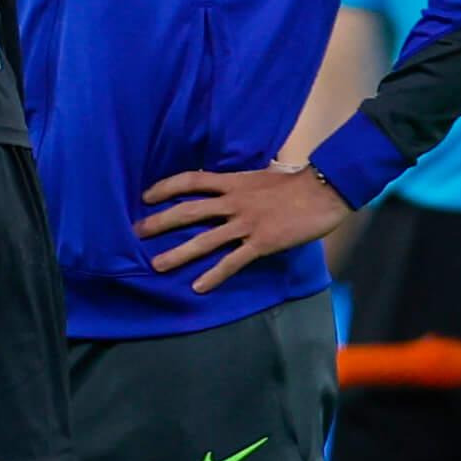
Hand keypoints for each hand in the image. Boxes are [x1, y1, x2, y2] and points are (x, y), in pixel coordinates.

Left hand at [136, 164, 352, 293]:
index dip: (165, 186)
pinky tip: (198, 287)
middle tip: (137, 232)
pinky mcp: (261, 243)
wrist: (323, 190)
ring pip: (205, 239)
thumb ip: (243, 179)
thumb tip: (232, 177)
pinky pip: (232, 261)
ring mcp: (246, 223)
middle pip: (188, 211)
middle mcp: (234, 201)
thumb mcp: (262, 173)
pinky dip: (214, 275)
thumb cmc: (296, 181)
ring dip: (178, 253)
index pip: (191, 180)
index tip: (146, 196)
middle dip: (160, 221)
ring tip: (157, 265)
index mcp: (233, 181)